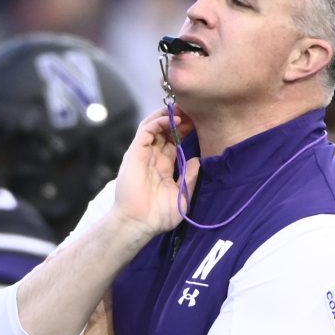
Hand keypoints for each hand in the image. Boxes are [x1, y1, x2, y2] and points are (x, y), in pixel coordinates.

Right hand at [112, 107, 200, 237]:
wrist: (139, 223)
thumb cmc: (158, 215)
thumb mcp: (182, 196)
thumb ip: (190, 178)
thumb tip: (196, 160)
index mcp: (164, 167)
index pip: (174, 142)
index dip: (185, 132)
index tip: (199, 125)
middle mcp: (153, 157)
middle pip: (165, 131)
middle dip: (178, 120)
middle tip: (193, 112)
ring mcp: (143, 153)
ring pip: (153, 126)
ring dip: (167, 116)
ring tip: (183, 111)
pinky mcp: (135, 152)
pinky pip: (145, 130)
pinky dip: (158, 122)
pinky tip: (172, 120)